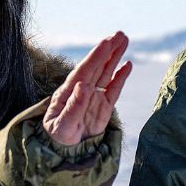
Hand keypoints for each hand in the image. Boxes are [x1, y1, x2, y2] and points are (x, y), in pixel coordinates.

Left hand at [43, 32, 132, 146]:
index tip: (106, 43)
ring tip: (124, 40)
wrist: (63, 150)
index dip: (96, 56)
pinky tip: (127, 65)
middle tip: (119, 34)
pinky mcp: (103, 107)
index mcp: (69, 91)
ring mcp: (93, 97)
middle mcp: (82, 90)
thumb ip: (73, 106)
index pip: (85, 70)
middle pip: (97, 66)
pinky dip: (120, 76)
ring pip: (106, 72)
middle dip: (108, 50)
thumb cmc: (58, 137)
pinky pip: (114, 89)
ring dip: (114, 56)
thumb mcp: (62, 125)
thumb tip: (83, 86)